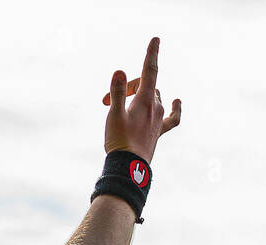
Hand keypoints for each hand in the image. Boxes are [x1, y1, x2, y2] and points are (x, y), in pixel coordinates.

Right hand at [101, 37, 180, 162]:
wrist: (129, 168)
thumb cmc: (119, 142)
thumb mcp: (113, 115)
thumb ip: (118, 93)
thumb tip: (120, 71)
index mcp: (145, 100)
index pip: (150, 71)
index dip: (152, 54)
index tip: (156, 39)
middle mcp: (155, 107)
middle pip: (145, 86)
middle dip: (127, 88)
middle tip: (105, 103)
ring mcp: (158, 119)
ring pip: (153, 97)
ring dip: (137, 98)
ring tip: (120, 111)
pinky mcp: (158, 131)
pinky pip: (171, 116)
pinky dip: (174, 108)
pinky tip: (175, 102)